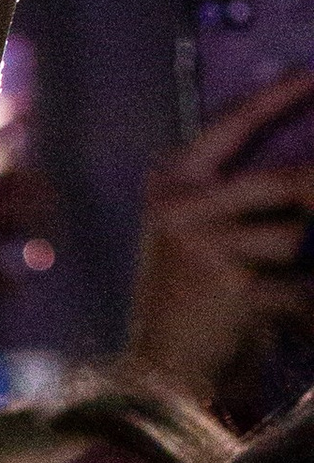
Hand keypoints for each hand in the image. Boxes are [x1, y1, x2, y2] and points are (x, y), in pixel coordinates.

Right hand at [127, 68, 313, 413]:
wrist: (162, 368)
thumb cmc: (194, 293)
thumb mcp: (203, 227)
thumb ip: (241, 188)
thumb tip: (303, 174)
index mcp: (172, 179)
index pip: (235, 122)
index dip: (281, 94)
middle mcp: (179, 203)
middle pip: (287, 182)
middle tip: (304, 217)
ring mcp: (200, 243)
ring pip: (295, 233)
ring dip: (298, 262)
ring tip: (267, 282)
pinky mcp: (227, 282)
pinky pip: (294, 280)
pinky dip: (297, 300)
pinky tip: (268, 313)